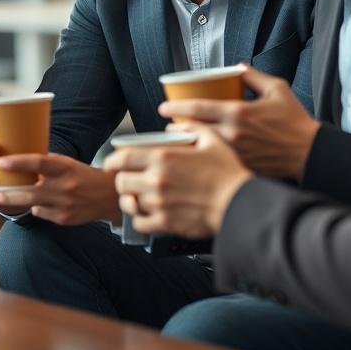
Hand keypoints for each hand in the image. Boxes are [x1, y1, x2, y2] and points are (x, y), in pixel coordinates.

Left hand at [0, 154, 120, 225]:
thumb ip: (47, 163)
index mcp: (64, 168)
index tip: (0, 162)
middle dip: (7, 192)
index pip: (39, 163)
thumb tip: (20, 158)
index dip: (18, 163)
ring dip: (12, 202)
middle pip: (30, 191)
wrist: (109, 196)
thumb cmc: (84, 175)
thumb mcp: (68, 163)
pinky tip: (35, 203)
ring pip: (31, 205)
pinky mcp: (64, 219)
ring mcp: (63, 205)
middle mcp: (64, 187)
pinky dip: (35, 208)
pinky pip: (41, 213)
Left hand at [104, 126, 251, 238]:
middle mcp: (156, 180)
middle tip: (127, 180)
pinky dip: (139, 220)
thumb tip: (175, 126)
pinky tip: (146, 215)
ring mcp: (159, 203)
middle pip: (121, 181)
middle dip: (121, 180)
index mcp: (164, 158)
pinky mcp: (166, 222)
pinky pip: (139, 223)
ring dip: (130, 199)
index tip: (111, 163)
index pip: (123, 158)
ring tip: (136, 197)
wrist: (239, 204)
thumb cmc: (229, 173)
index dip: (112, 161)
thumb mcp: (212, 141)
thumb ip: (191, 128)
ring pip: (129, 202)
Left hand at [158, 66, 318, 179]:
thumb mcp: (277, 90)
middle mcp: (233, 134)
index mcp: (239, 112)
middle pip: (192, 131)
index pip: (198, 108)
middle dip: (175, 129)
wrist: (310, 153)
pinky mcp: (240, 167)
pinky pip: (214, 164)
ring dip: (185, 146)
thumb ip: (255, 76)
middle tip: (166, 127)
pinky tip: (195, 161)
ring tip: (176, 143)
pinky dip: (202, 161)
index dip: (176, 107)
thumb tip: (238, 67)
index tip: (163, 108)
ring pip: (200, 150)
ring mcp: (235, 153)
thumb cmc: (295, 121)